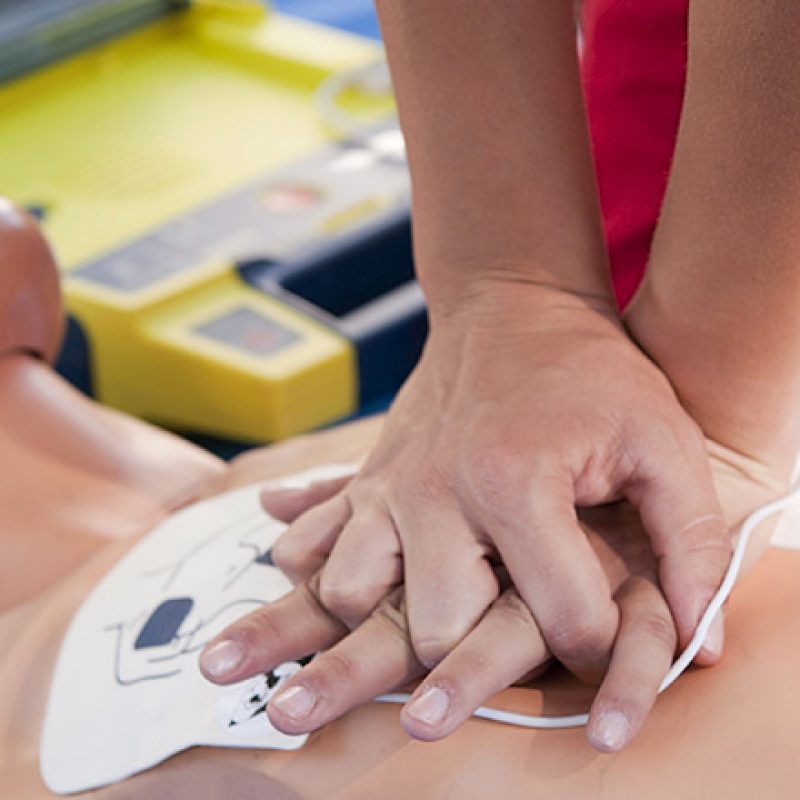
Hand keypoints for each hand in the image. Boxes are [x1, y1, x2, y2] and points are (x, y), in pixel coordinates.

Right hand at [231, 283, 730, 680]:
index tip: (607, 635)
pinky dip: (314, 573)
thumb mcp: (665, 442)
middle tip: (507, 648)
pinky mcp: (367, 480)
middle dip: (477, 666)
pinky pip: (312, 542)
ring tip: (413, 637)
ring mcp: (391, 486)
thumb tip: (699, 642)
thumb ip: (693, 541)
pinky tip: (325, 583)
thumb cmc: (591, 375)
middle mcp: (436, 492)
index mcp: (516, 484)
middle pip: (438, 634)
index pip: (564, 620)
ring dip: (380, 632)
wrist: (510, 307)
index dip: (602, 648)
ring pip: (352, 597)